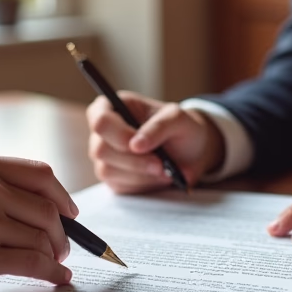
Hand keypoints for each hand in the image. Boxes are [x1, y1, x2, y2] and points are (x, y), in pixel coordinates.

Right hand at [0, 151, 76, 291]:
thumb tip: (36, 202)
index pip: (42, 176)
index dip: (63, 198)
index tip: (69, 213)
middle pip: (48, 210)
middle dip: (62, 233)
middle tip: (62, 246)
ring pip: (41, 239)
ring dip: (54, 255)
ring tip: (54, 263)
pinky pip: (31, 264)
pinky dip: (51, 273)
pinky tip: (56, 277)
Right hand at [86, 91, 223, 193]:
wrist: (191, 154)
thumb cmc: (182, 129)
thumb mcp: (178, 119)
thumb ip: (158, 126)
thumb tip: (134, 145)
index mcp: (114, 106)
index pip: (100, 120)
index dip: (118, 135)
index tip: (140, 145)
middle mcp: (104, 131)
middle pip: (100, 150)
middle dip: (134, 161)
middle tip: (161, 164)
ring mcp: (105, 156)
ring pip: (107, 171)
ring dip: (140, 174)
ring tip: (164, 170)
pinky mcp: (113, 177)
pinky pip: (118, 186)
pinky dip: (142, 184)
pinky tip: (157, 177)